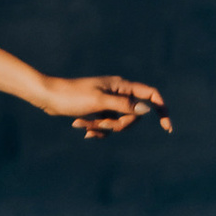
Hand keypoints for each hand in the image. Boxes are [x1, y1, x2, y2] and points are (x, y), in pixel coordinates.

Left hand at [36, 74, 169, 139]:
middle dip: (119, 124)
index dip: (161, 109)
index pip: (150, 94)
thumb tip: (147, 109)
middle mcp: (117, 92)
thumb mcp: (99, 102)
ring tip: (83, 123)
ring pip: (118, 122)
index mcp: (121, 85)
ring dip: (103, 127)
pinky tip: (81, 128)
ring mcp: (108, 102)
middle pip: (134, 115)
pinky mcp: (98, 110)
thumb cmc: (72, 96)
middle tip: (101, 123)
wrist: (48, 97)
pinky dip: (97, 129)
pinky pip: (106, 125)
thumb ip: (124, 105)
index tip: (167, 128)